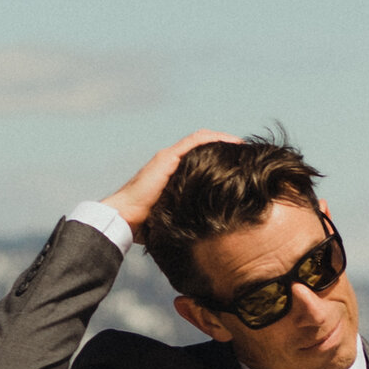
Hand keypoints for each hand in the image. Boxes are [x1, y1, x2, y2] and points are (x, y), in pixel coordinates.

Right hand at [104, 131, 235, 242]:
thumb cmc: (145, 223)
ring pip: (200, 139)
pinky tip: (231, 142)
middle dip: (223, 145)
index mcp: (171, 173)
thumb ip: (186, 214)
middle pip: (201, 145)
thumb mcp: (173, 215)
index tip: (238, 163)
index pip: (198, 157)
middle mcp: (169, 161)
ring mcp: (168, 158)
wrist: (124, 218)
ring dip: (222, 139)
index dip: (218, 155)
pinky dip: (214, 139)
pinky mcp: (167, 158)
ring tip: (240, 145)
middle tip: (244, 152)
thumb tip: (207, 230)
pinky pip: (195, 142)